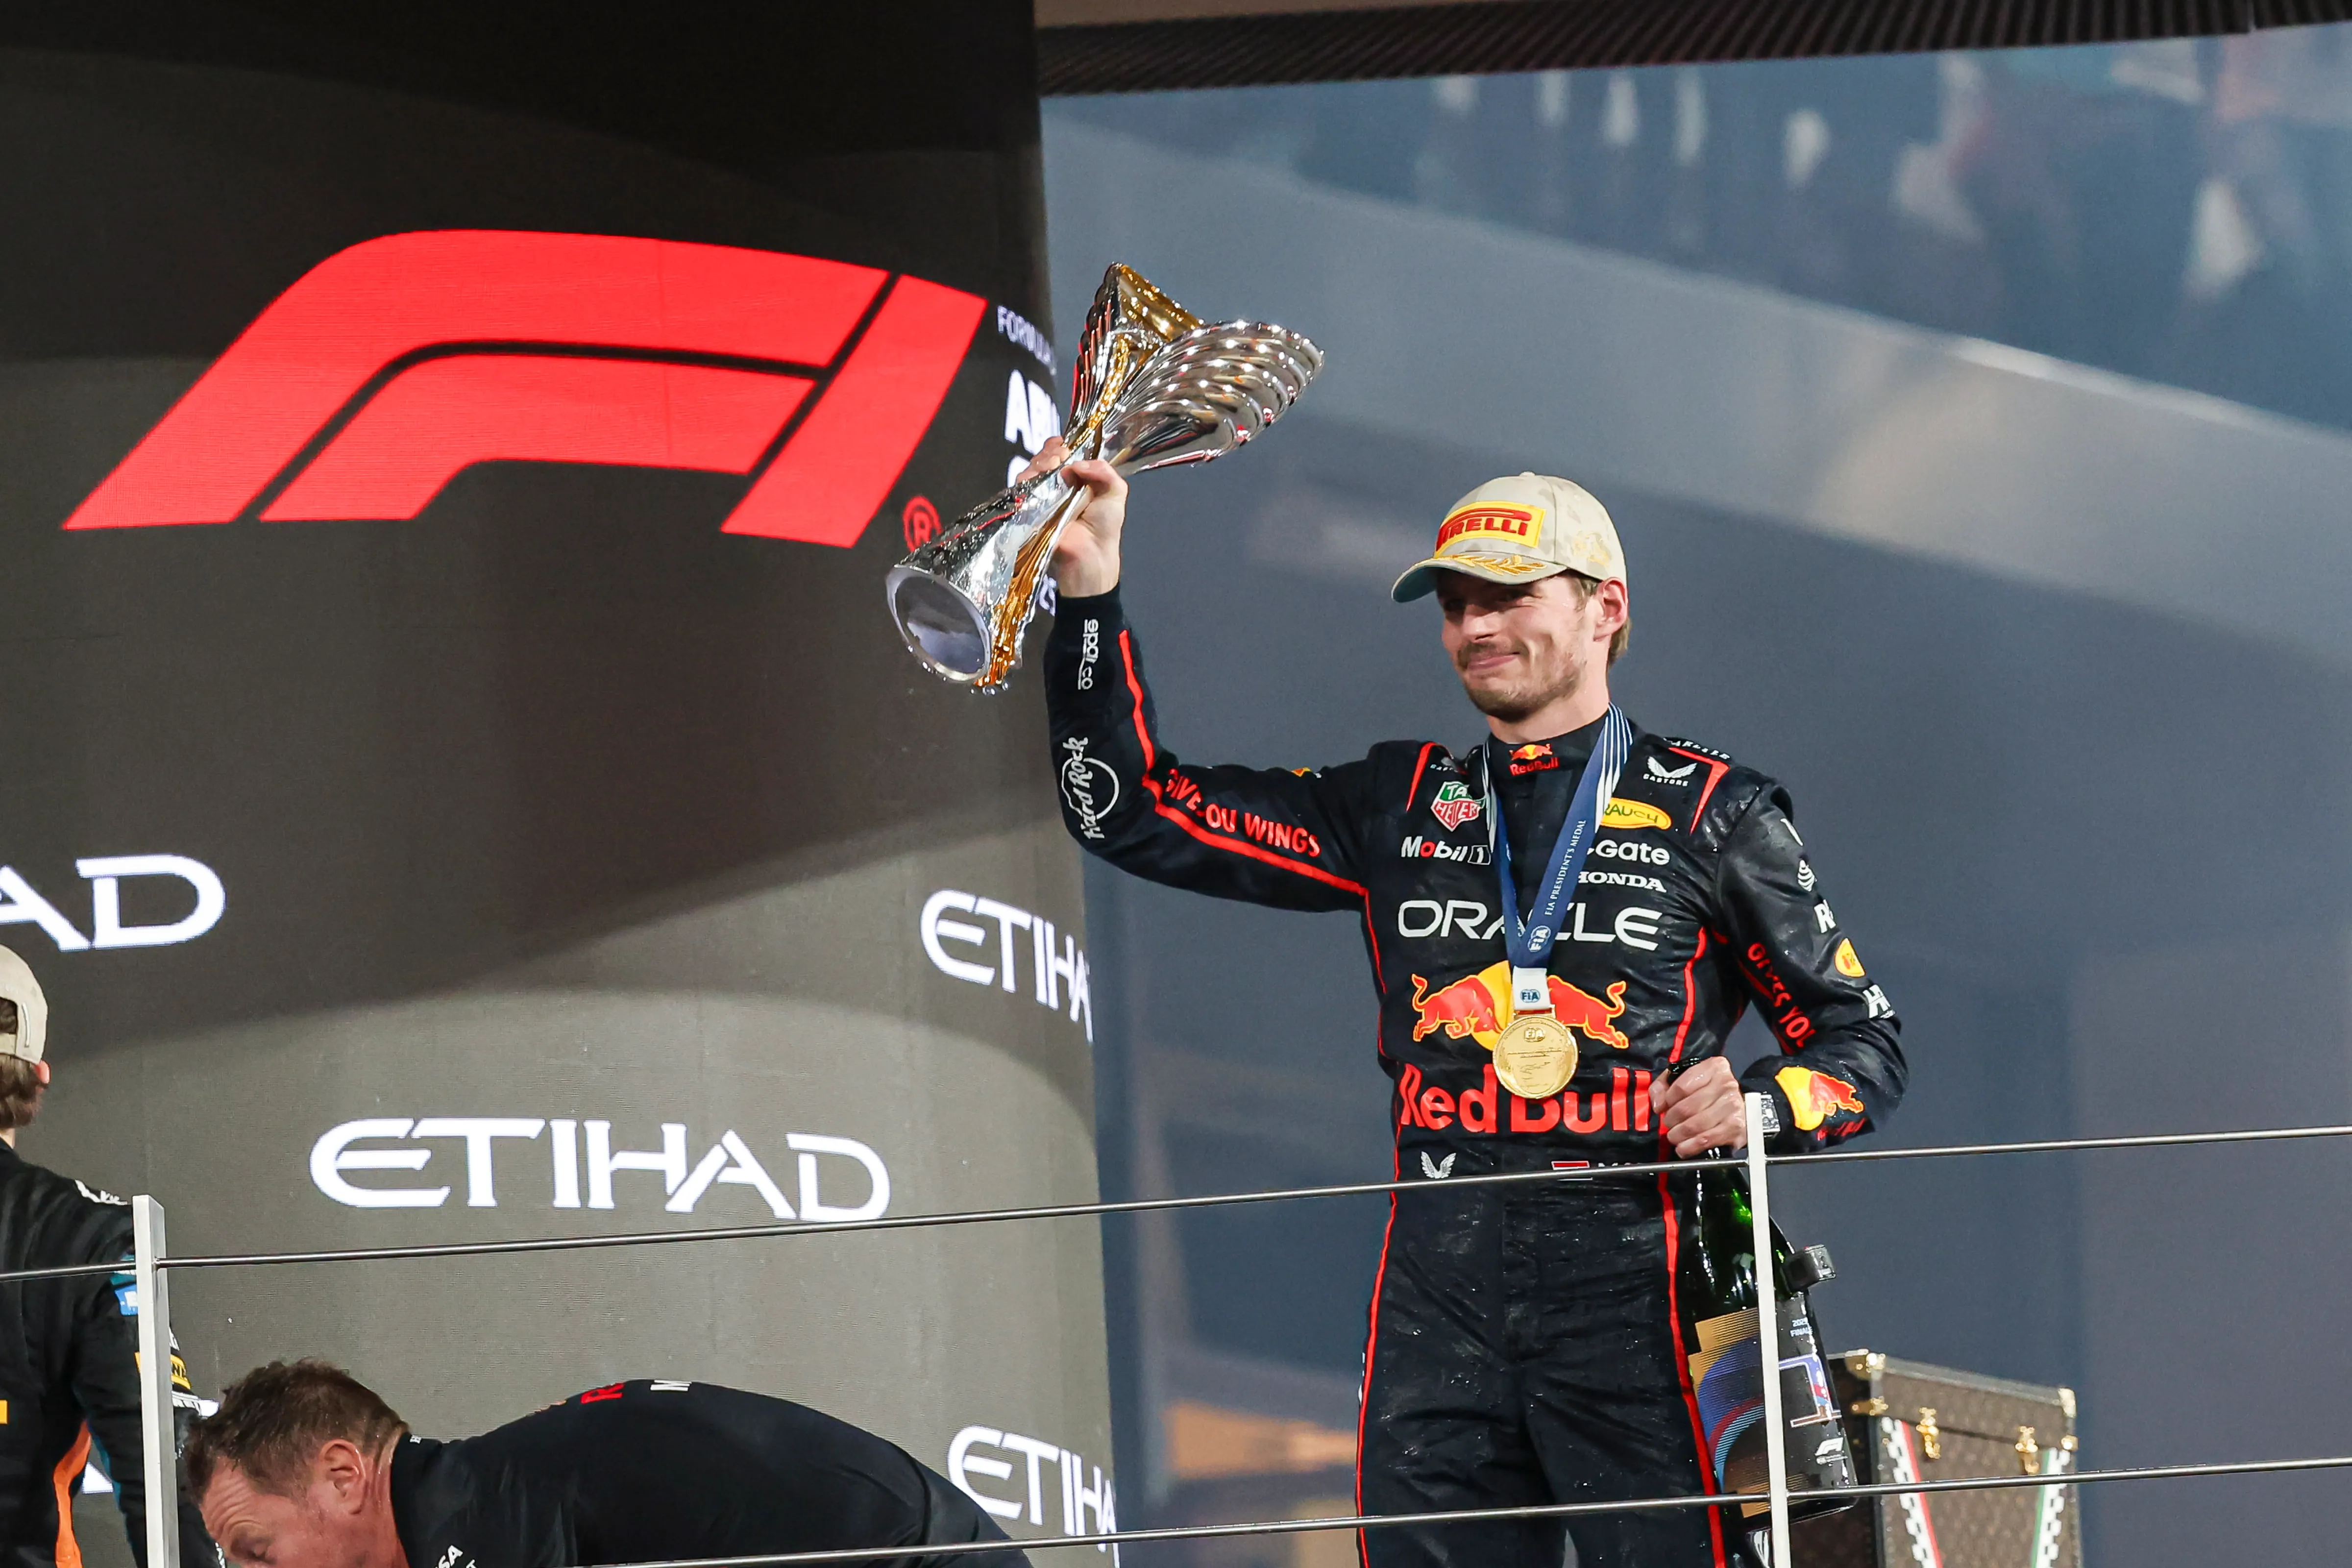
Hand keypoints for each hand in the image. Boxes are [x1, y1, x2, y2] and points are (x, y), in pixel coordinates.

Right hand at [1020, 435, 1125, 596]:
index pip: (1065, 456)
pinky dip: (1027, 476)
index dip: (1062, 447)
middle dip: (1051, 452)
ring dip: (1040, 462)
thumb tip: (1078, 463)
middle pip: (1046, 459)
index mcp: (1079, 481)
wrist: (1090, 554)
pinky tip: (1038, 476)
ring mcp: (1044, 498)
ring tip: (1052, 465)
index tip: (1065, 444)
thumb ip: (1104, 471)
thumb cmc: (1105, 528)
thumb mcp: (1116, 493)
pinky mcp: (1030, 509)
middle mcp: (1060, 488)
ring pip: (1033, 470)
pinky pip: (1022, 487)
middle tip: (1061, 456)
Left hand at [1652, 1058, 1747, 1156]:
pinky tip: (1683, 1147)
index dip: (1667, 1100)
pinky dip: (1690, 1147)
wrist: (1739, 1106)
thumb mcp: (1684, 1078)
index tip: (1664, 1107)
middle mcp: (1726, 1085)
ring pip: (1695, 1125)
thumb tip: (1658, 1104)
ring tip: (1674, 1136)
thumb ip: (1663, 1085)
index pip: (1681, 1086)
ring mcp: (1733, 1106)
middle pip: (1687, 1107)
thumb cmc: (1709, 1092)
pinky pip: (1706, 1140)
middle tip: (1669, 1124)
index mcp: (1714, 1068)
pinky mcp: (1735, 1127)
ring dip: (1679, 1135)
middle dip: (1672, 1120)